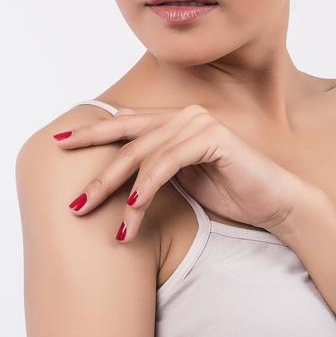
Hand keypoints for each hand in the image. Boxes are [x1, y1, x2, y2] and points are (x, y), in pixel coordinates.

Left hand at [55, 104, 321, 241]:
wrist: (276, 203)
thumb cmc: (231, 193)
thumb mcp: (182, 180)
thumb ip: (154, 168)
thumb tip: (116, 174)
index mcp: (175, 121)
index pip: (125, 125)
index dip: (91, 133)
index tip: (59, 144)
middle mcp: (185, 115)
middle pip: (127, 139)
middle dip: (96, 171)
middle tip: (74, 200)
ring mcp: (199, 123)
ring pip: (143, 155)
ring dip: (120, 193)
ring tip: (105, 221)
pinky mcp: (213, 138)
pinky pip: (167, 163)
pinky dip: (147, 186)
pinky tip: (134, 208)